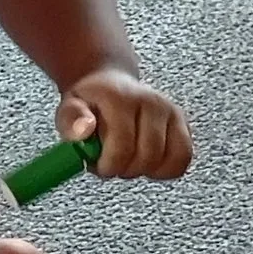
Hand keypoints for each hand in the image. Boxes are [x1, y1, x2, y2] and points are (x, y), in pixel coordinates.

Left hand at [56, 67, 191, 181]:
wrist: (109, 83)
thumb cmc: (90, 102)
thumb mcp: (69, 108)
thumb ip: (71, 121)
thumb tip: (83, 131)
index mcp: (120, 99)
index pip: (122, 147)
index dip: (109, 166)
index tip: (98, 165)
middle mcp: (151, 102)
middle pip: (147, 157)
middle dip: (125, 169)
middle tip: (111, 162)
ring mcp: (170, 111)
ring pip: (168, 160)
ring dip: (145, 170)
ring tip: (128, 159)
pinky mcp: (182, 122)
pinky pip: (183, 158)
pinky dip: (166, 169)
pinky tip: (147, 162)